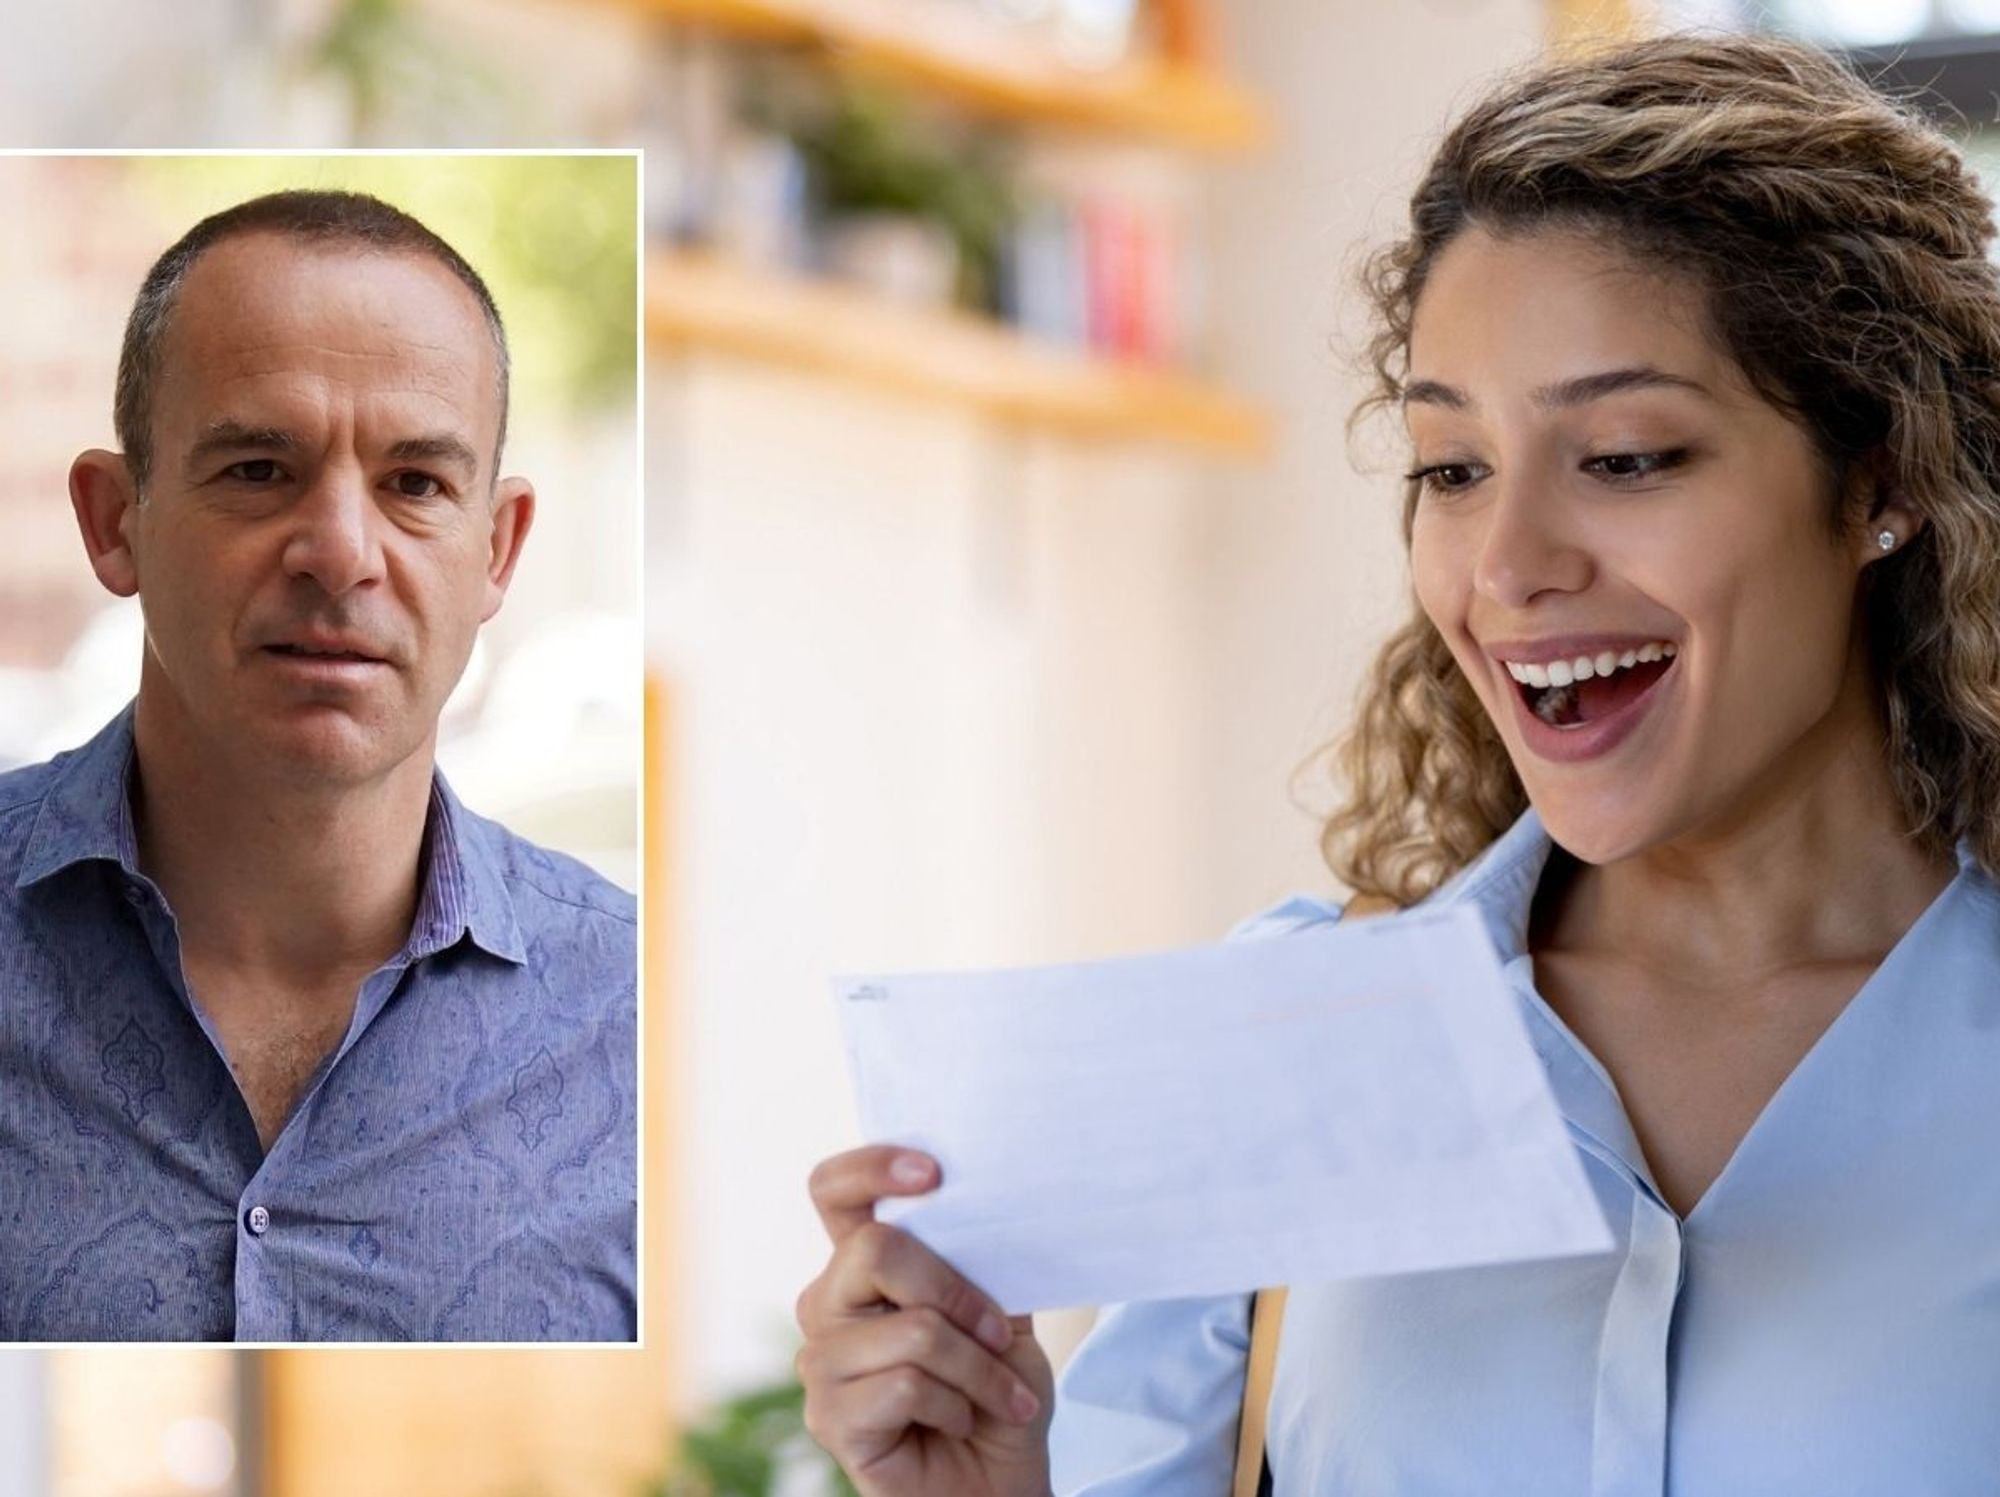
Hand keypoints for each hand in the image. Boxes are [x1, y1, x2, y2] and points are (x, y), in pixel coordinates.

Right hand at [797, 1146, 1054, 1496]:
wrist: (1001, 1481)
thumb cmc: (996, 1393)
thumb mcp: (1002, 1315)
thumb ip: (980, 1262)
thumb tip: (987, 1205)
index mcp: (863, 1265)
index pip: (834, 1192)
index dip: (872, 1168)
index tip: (934, 1172)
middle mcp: (829, 1304)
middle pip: (874, 1250)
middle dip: (958, 1292)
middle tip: (998, 1334)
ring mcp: (822, 1362)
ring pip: (911, 1329)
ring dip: (977, 1367)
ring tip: (999, 1395)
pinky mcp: (829, 1417)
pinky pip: (907, 1386)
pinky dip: (958, 1404)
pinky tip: (962, 1421)